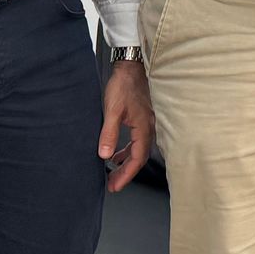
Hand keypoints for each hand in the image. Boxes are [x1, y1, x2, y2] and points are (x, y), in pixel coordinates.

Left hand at [100, 60, 154, 192]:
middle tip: (113, 184)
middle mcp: (149, 128)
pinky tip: (117, 153)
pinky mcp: (142, 118)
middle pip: (140, 157)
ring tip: (114, 172)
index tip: (115, 186)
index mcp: (143, 128)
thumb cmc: (123, 86)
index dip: (126, 174)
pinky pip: (137, 141)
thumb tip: (105, 155)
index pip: (137, 159)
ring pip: (139, 150)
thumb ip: (109, 134)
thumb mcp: (112, 111)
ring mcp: (147, 123)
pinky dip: (128, 151)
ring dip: (127, 163)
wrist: (130, 67)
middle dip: (126, 173)